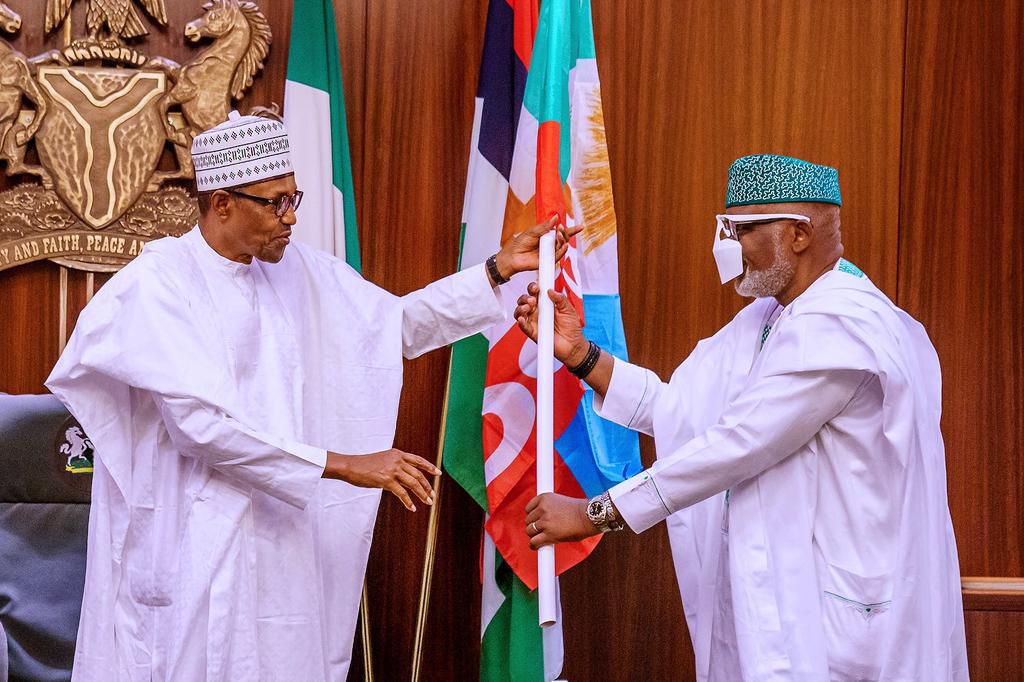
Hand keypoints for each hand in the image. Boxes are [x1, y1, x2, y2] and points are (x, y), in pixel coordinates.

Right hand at [325, 449, 439, 511]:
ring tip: (428, 502)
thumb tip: (406, 478)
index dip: (430, 467)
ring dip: (422, 494)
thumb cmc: (365, 464)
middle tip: (433, 494)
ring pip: (413, 483)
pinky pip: (402, 493)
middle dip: (427, 486)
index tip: (439, 473)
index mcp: (397, 454)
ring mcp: (392, 470)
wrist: (351, 465)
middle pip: (418, 474)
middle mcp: (397, 460)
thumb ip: (396, 465)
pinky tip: (412, 508)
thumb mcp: (384, 459)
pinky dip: (408, 502)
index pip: (418, 460)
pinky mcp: (386, 480)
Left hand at [493, 215, 582, 279]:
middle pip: (563, 239)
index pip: (561, 232)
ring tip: (559, 235)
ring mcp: (549, 253)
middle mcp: (550, 245)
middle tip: (561, 229)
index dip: (571, 230)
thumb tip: (555, 218)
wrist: (512, 256)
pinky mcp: (548, 261)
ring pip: (562, 247)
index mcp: (547, 236)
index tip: (580, 227)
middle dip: (565, 233)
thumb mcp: (533, 231)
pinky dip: (562, 251)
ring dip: (562, 240)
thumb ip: (545, 226)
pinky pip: (558, 256)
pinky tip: (564, 246)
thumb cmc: (520, 243)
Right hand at [515, 281, 588, 365]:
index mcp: (546, 304)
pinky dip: (521, 322)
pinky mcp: (533, 333)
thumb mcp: (569, 310)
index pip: (535, 293)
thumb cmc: (572, 328)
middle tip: (533, 299)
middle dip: (525, 298)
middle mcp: (538, 312)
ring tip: (527, 308)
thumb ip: (561, 299)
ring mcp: (534, 322)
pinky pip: (523, 327)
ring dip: (521, 308)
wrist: (574, 345)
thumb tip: (551, 291)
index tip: (536, 287)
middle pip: (525, 301)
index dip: (533, 288)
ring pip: (520, 312)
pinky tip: (522, 319)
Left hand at [525, 493, 597, 548]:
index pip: (528, 508)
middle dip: (533, 526)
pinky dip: (534, 545)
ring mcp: (545, 522)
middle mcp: (542, 508)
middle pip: (528, 520)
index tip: (535, 520)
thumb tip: (539, 518)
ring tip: (541, 537)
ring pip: (529, 531)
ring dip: (534, 535)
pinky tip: (536, 546)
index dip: (532, 516)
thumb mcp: (560, 501)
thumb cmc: (578, 510)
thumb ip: (548, 507)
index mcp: (544, 498)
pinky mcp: (549, 534)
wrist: (589, 516)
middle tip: (541, 530)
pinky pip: (534, 542)